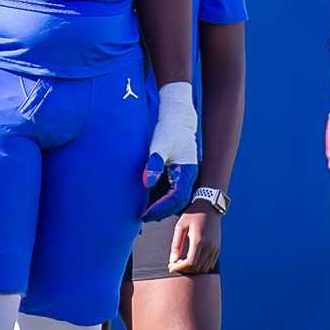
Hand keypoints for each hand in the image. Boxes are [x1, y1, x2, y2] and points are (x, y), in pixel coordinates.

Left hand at [142, 81, 198, 221]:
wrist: (176, 113)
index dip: (160, 208)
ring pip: (174, 198)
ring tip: (141, 210)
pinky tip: (144, 197)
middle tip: (141, 216)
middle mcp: (188, 175)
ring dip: (160, 206)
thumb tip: (146, 183)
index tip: (144, 214)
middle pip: (177, 202)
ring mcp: (183, 174)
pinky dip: (158, 197)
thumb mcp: (160, 143)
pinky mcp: (176, 171)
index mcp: (187, 171)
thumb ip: (153, 163)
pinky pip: (170, 190)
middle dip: (160, 211)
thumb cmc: (169, 127)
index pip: (176, 198)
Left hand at [168, 206, 220, 274]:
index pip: (190, 262)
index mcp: (199, 240)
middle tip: (174, 265)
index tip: (171, 267)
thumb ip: (176, 244)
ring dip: (192, 269)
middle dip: (184, 270)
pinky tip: (192, 262)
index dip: (179, 268)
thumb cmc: (193, 215)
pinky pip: (210, 264)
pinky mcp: (217, 248)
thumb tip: (172, 260)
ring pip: (204, 268)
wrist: (209, 206)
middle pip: (196, 267)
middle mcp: (209, 246)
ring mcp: (214, 248)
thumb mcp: (180, 226)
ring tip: (182, 264)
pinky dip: (200, 267)